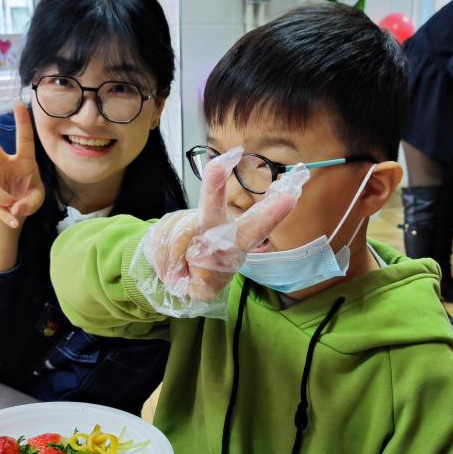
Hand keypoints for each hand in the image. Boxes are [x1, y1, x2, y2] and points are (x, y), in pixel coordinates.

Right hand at [0, 101, 45, 228]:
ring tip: (16, 210)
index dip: (22, 121)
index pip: (23, 139)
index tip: (18, 102)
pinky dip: (5, 215)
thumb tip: (14, 208)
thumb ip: (30, 203)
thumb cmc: (29, 196)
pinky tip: (14, 221)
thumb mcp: (38, 200)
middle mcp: (4, 164)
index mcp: (23, 160)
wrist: (15, 210)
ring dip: (5, 202)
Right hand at [145, 147, 304, 301]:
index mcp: (235, 242)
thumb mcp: (206, 289)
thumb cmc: (204, 276)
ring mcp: (191, 219)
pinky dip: (163, 259)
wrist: (179, 274)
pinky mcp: (171, 220)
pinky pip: (161, 239)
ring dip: (175, 261)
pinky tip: (171, 265)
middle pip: (212, 205)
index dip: (272, 213)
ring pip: (177, 235)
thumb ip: (200, 284)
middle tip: (219, 163)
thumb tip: (185, 269)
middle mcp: (215, 224)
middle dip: (215, 185)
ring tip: (180, 274)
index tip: (291, 195)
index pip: (256, 227)